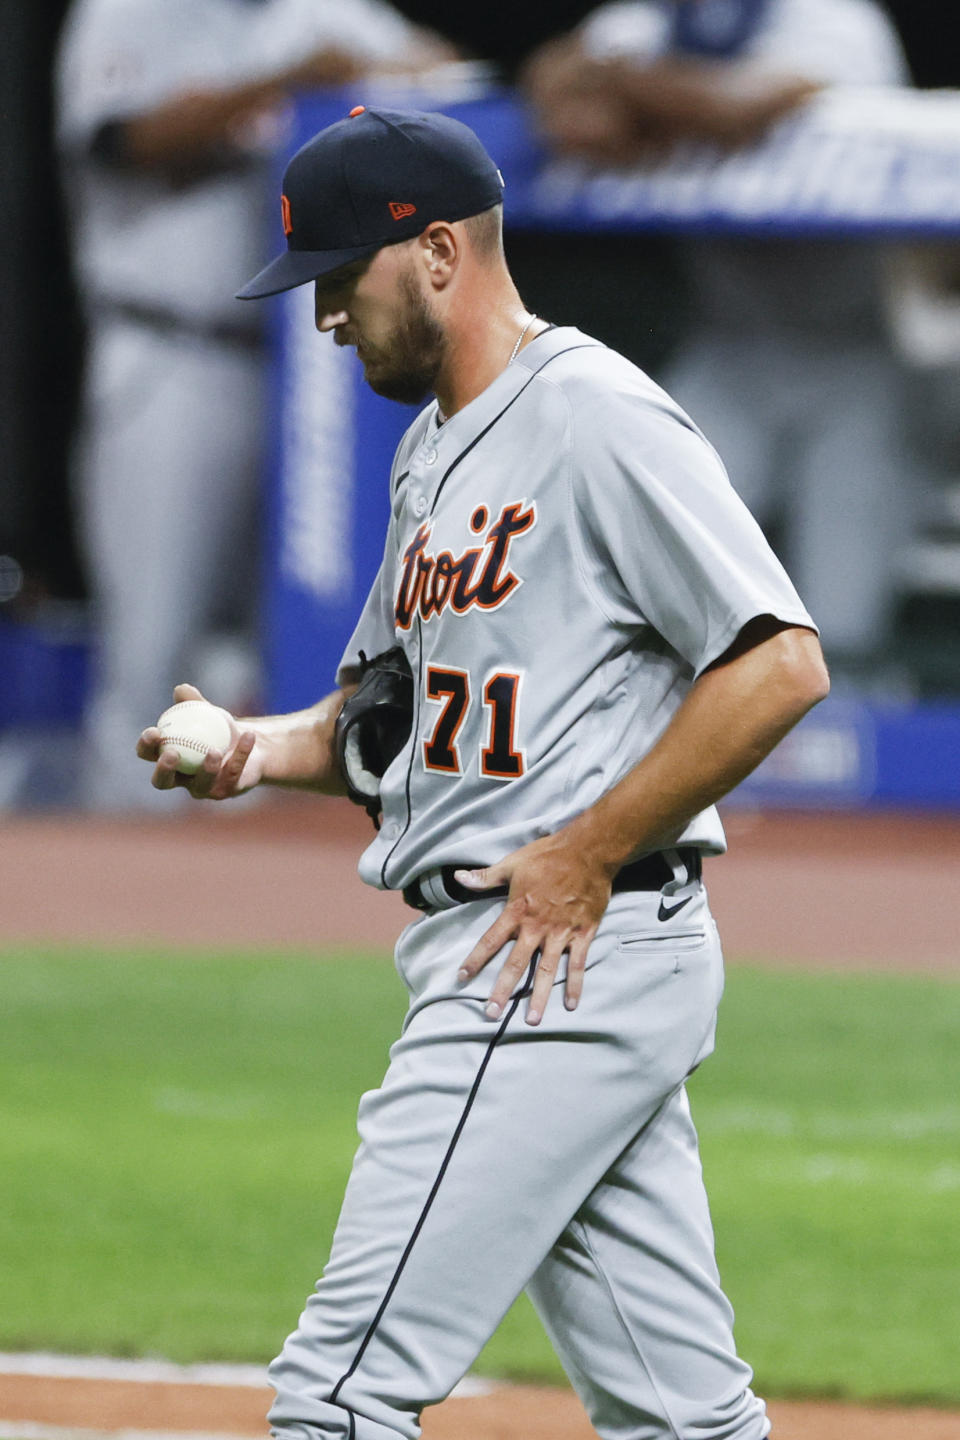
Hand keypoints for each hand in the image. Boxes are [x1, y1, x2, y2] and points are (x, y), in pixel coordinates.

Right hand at [136, 683, 263, 800]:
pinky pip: (233, 773)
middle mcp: (180, 779)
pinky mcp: (226, 791)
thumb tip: (181, 689)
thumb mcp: (206, 711)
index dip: (146, 746)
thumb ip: (193, 702)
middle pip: (163, 782)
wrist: (250, 743)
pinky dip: (241, 753)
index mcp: (167, 757)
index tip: (154, 732)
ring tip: (214, 750)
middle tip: (172, 753)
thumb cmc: (219, 727)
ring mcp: (202, 788)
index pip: (149, 755)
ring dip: (207, 768)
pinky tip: (248, 736)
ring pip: (201, 784)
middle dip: (164, 769)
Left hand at [454, 835, 613, 1025]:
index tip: (461, 978)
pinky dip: (575, 984)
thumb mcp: (513, 862)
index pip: (490, 940)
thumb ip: (486, 877)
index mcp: (518, 910)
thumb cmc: (548, 855)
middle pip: (516, 964)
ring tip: (530, 1020)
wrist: (589, 850)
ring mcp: (561, 933)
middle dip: (502, 990)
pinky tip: (570, 1004)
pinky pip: (577, 963)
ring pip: (547, 971)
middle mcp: (537, 927)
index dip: (474, 960)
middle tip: (491, 1014)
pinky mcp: (583, 933)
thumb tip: (459, 878)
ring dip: (538, 997)